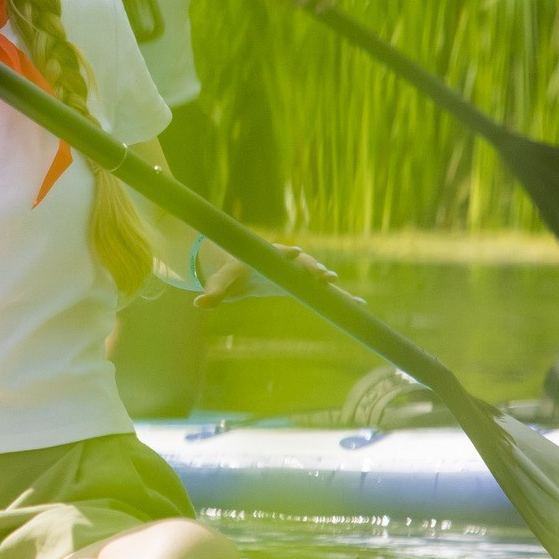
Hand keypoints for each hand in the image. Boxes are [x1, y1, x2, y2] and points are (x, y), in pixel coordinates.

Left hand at [192, 240, 342, 307]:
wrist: (243, 271)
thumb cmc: (232, 274)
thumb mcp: (221, 283)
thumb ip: (212, 293)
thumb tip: (198, 302)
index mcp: (268, 256)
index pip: (279, 252)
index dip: (287, 252)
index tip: (295, 252)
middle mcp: (288, 262)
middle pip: (305, 264)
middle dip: (316, 269)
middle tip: (328, 277)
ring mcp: (298, 273)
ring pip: (319, 277)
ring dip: (334, 287)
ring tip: (354, 299)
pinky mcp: (304, 285)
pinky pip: (323, 291)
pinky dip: (339, 297)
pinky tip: (359, 306)